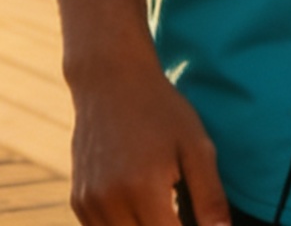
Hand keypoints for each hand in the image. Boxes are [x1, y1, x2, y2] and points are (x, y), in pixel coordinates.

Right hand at [68, 61, 231, 225]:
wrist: (110, 79)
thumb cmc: (160, 110)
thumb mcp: (196, 147)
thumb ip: (211, 198)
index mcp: (143, 189)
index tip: (196, 218)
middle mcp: (109, 200)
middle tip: (180, 210)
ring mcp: (89, 202)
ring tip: (164, 209)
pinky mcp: (79, 200)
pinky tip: (142, 210)